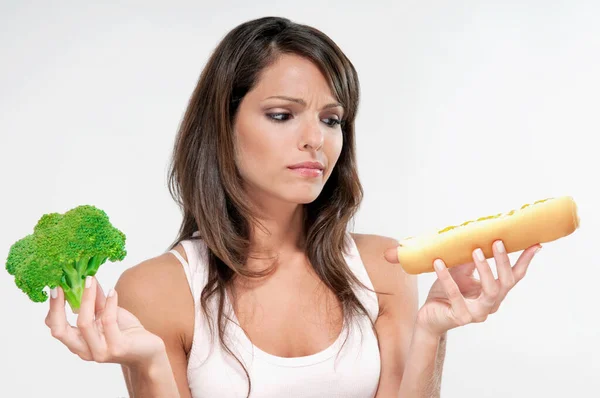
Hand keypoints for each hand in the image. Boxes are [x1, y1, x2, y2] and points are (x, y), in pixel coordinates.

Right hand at [45, 276, 165, 367]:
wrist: (147, 351)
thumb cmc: (125, 332)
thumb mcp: (107, 314)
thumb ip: (96, 300)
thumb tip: (88, 278)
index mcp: (78, 342)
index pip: (56, 327)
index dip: (53, 307)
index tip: (55, 286)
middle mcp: (85, 350)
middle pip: (60, 330)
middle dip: (57, 306)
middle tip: (60, 285)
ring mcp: (100, 351)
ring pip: (84, 324)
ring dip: (86, 298)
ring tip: (90, 280)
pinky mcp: (117, 347)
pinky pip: (108, 321)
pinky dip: (109, 303)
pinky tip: (112, 292)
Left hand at [386, 240, 540, 336]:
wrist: (429, 317)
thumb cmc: (446, 293)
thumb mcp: (460, 272)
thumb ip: (469, 260)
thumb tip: (477, 236)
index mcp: (495, 293)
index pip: (514, 277)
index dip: (524, 262)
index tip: (535, 245)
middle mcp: (491, 304)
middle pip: (505, 283)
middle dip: (503, 262)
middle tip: (497, 242)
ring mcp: (478, 313)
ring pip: (490, 291)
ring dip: (484, 269)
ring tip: (476, 250)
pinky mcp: (461, 317)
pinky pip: (455, 294)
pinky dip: (446, 277)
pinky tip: (438, 263)